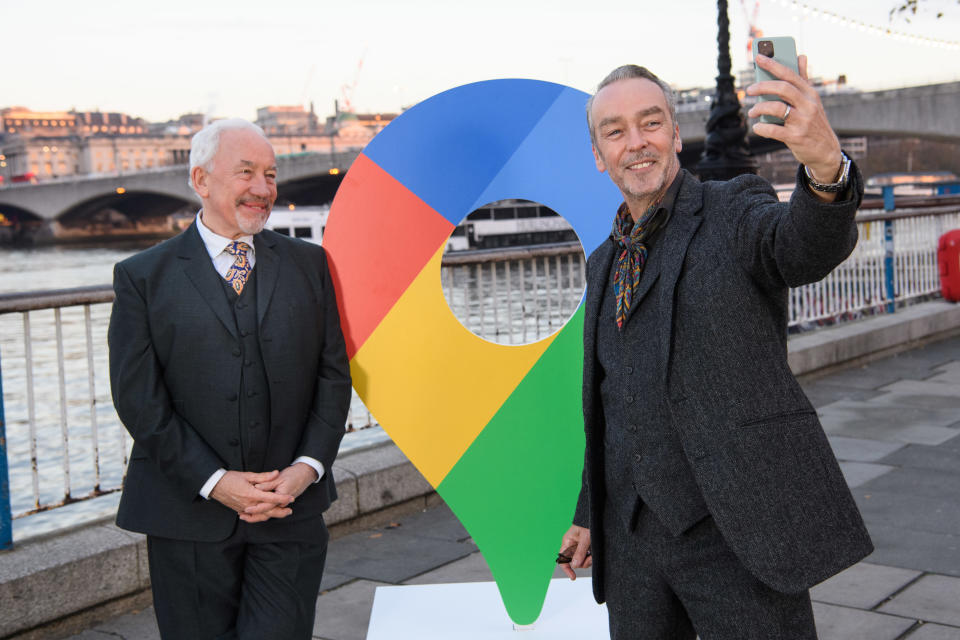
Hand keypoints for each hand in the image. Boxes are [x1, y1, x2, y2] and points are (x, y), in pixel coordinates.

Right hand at [210, 470, 293, 522]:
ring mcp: (244, 509)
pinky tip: (266, 514)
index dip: (282, 498)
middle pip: (268, 511)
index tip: (291, 498)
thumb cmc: (230, 478)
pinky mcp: (240, 510)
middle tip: (290, 510)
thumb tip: (276, 474)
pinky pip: (253, 516)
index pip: (271, 498)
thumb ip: (263, 477)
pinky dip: (261, 516)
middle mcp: (249, 504)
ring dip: (272, 515)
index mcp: (251, 494)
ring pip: (261, 516)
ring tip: (282, 513)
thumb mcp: (248, 475)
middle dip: (280, 512)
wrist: (214, 486)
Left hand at [242, 462, 318, 521]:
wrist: (306, 475)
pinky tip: (253, 509)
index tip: (246, 509)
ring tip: (244, 515)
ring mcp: (282, 503)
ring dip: (256, 515)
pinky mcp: (282, 502)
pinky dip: (262, 511)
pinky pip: (271, 510)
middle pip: (267, 513)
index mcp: (281, 496)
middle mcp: (282, 502)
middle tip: (242, 515)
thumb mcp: (280, 478)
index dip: (256, 508)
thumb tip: (257, 487)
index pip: (267, 505)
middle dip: (254, 516)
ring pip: (268, 513)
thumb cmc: (294, 475)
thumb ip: (268, 483)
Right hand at [557, 524, 591, 579]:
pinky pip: (588, 557)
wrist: (596, 517)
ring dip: (589, 559)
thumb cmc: (588, 522)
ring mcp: (579, 548)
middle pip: (575, 562)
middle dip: (583, 562)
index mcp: (568, 542)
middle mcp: (572, 546)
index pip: (563, 559)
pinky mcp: (586, 548)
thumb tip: (575, 565)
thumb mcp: (585, 538)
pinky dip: (592, 556)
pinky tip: (595, 550)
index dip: (567, 569)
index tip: (573, 577)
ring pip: (582, 561)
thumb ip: (580, 552)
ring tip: (594, 551)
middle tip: (590, 557)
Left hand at [746, 54, 842, 190]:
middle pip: (783, 88)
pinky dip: (762, 128)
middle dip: (762, 86)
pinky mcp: (796, 137)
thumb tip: (801, 56)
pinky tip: (757, 127)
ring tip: (752, 112)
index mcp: (810, 93)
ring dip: (759, 108)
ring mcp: (802, 121)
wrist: (826, 151)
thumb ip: (804, 79)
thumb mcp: (812, 100)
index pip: (790, 74)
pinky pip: (773, 130)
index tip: (758, 57)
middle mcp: (808, 105)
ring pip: (776, 108)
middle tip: (749, 90)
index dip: (773, 64)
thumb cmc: (813, 122)